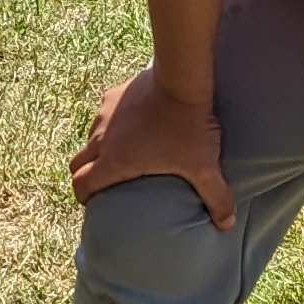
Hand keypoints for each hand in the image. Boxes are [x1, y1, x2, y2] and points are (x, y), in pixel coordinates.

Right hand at [69, 65, 235, 228]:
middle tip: (103, 184)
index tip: (92, 204)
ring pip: (90, 138)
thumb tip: (226, 224)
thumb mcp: (203, 166)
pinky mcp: (113, 94)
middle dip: (85, 176)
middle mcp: (101, 139)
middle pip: (77, 163)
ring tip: (119, 154)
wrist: (181, 79)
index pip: (81, 184)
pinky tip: (130, 125)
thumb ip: (215, 198)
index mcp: (114, 161)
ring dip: (97, 150)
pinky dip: (110, 126)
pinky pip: (103, 116)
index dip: (83, 197)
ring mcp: (104, 115)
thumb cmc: (188, 126)